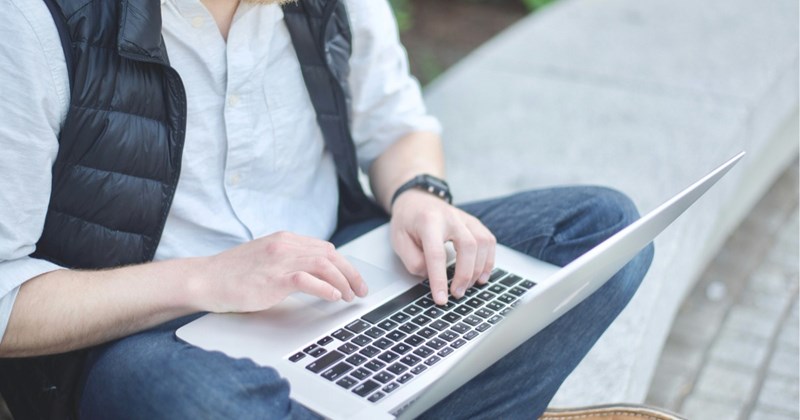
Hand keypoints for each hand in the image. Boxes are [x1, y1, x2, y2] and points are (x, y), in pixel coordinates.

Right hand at [198, 231, 367, 312]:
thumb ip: (289, 261)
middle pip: (330, 255)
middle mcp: (285, 245)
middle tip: (361, 291)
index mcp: (285, 239)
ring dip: (342, 282)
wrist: (205, 279)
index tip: (353, 280)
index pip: (325, 249)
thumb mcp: (266, 259)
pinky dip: (325, 288)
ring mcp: (279, 260)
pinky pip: (307, 280)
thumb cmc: (233, 274)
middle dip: (351, 273)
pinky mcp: (273, 278)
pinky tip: (333, 297)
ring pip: (324, 265)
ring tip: (349, 296)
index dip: (344, 265)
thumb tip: (315, 274)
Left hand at [390, 190, 495, 304]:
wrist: (416, 200)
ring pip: (482, 242)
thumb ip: (414, 261)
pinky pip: (489, 241)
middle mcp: (450, 217)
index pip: (436, 253)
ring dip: (478, 269)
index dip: (439, 279)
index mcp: (428, 221)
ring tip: (467, 287)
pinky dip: (488, 261)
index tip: (441, 298)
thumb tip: (432, 276)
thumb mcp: (399, 241)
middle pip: (468, 246)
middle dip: (465, 274)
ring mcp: (465, 218)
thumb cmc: (407, 222)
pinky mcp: (474, 223)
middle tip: (456, 294)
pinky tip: (482, 276)